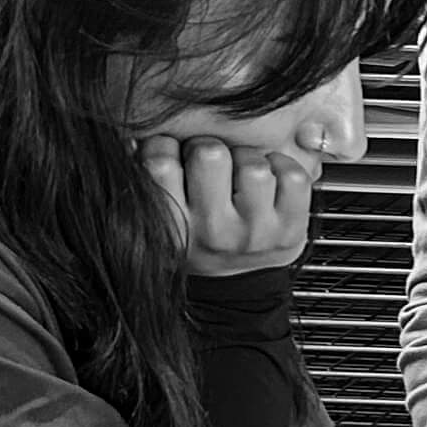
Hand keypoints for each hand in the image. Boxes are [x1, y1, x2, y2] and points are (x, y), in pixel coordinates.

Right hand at [140, 136, 313, 277]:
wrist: (234, 289)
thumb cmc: (195, 241)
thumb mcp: (160, 221)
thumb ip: (146, 181)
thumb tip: (133, 137)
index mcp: (173, 228)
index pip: (158, 164)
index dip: (164, 146)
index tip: (172, 154)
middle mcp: (215, 232)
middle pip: (210, 154)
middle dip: (207, 148)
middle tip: (210, 163)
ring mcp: (257, 231)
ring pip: (254, 164)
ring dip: (247, 158)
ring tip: (240, 172)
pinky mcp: (292, 229)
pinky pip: (293, 177)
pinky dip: (282, 167)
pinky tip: (269, 179)